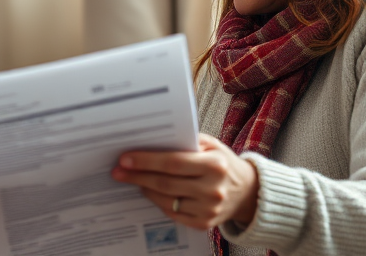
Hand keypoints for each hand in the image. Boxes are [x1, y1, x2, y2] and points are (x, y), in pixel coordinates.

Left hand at [111, 133, 259, 229]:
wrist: (248, 192)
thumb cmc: (222, 162)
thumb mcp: (210, 145)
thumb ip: (184, 141)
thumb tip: (149, 140)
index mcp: (214, 166)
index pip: (172, 163)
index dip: (146, 161)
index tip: (124, 159)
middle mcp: (213, 189)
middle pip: (165, 183)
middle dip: (137, 176)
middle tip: (117, 171)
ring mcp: (208, 209)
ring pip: (165, 199)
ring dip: (144, 188)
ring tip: (131, 179)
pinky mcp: (204, 224)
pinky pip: (172, 213)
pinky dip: (157, 201)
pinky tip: (149, 191)